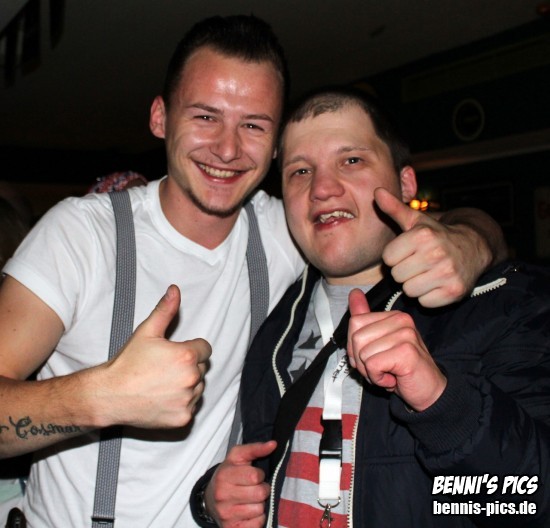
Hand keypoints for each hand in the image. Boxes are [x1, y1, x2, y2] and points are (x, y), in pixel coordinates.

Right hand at [100, 285, 210, 427]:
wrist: (109, 396)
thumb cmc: (127, 363)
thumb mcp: (146, 332)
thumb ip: (165, 310)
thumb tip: (175, 290)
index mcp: (186, 356)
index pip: (205, 348)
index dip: (190, 349)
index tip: (174, 353)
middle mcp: (191, 379)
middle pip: (202, 368)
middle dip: (189, 366)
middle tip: (165, 368)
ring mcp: (188, 400)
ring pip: (199, 387)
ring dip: (188, 384)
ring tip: (163, 383)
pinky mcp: (183, 418)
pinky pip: (192, 406)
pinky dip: (182, 403)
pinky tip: (163, 398)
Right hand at [205, 441, 275, 526]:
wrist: (211, 498)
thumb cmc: (229, 474)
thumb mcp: (238, 457)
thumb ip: (256, 448)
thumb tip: (273, 444)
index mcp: (224, 475)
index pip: (255, 476)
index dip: (259, 475)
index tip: (253, 476)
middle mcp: (222, 495)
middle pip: (260, 494)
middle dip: (262, 490)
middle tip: (254, 488)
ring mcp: (226, 514)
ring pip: (260, 510)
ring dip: (260, 505)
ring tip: (251, 500)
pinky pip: (257, 525)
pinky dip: (258, 519)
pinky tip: (249, 513)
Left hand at [347, 289, 445, 410]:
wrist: (429, 391)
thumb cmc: (401, 370)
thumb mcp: (378, 343)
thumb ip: (365, 319)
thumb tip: (353, 292)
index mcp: (393, 315)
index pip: (355, 322)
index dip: (355, 346)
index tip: (373, 357)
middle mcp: (401, 320)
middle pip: (356, 338)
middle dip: (361, 361)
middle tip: (382, 368)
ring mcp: (406, 334)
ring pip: (363, 353)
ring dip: (370, 371)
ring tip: (389, 373)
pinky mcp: (407, 351)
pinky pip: (372, 365)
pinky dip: (378, 379)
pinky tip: (394, 379)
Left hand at [375, 187, 487, 306]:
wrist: (473, 247)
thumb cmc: (435, 235)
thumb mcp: (415, 220)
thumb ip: (393, 208)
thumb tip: (377, 192)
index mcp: (423, 235)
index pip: (388, 258)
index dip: (395, 256)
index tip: (407, 251)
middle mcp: (436, 253)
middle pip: (397, 276)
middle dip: (404, 271)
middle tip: (418, 263)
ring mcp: (447, 273)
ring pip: (409, 291)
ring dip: (415, 284)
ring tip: (426, 273)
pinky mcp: (455, 291)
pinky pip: (425, 302)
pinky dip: (428, 296)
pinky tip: (436, 283)